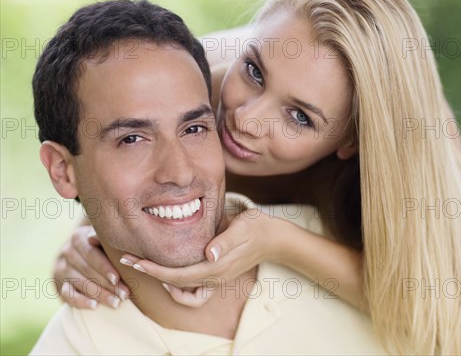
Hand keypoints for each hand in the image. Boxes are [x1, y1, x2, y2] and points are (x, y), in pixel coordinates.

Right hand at [54, 225, 128, 308]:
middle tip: (123, 294)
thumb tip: (104, 239)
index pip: (90, 253)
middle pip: (86, 270)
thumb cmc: (103, 244)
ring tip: (116, 302)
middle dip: (106, 284)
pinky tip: (94, 306)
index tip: (117, 278)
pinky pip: (67, 295)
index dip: (103, 267)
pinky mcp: (59, 284)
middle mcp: (67, 252)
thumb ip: (108, 239)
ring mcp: (61, 269)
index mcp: (78, 237)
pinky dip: (80, 301)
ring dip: (98, 294)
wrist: (82, 251)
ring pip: (79, 283)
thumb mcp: (105, 238)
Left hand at [120, 209, 277, 306]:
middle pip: (176, 283)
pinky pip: (194, 289)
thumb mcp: (243, 227)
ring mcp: (216, 278)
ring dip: (164, 280)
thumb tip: (209, 252)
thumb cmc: (257, 228)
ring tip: (148, 264)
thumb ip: (226, 240)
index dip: (154, 269)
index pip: (179, 275)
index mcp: (217, 266)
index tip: (135, 260)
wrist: (275, 239)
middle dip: (150, 272)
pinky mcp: (217, 273)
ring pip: (183, 290)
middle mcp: (214, 277)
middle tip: (128, 258)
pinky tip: (173, 270)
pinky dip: (180, 284)